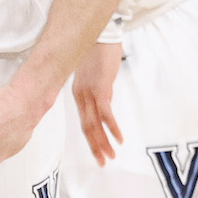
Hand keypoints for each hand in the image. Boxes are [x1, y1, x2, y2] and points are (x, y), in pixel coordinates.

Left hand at [71, 42, 123, 165]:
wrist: (100, 34)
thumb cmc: (98, 52)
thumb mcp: (95, 75)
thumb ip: (98, 91)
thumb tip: (104, 103)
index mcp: (78, 93)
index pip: (84, 121)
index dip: (91, 139)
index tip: (98, 153)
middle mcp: (81, 94)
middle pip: (87, 126)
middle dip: (96, 147)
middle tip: (103, 163)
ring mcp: (90, 92)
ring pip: (95, 123)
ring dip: (104, 142)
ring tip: (110, 156)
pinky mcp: (101, 88)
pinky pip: (106, 113)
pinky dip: (112, 128)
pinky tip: (119, 139)